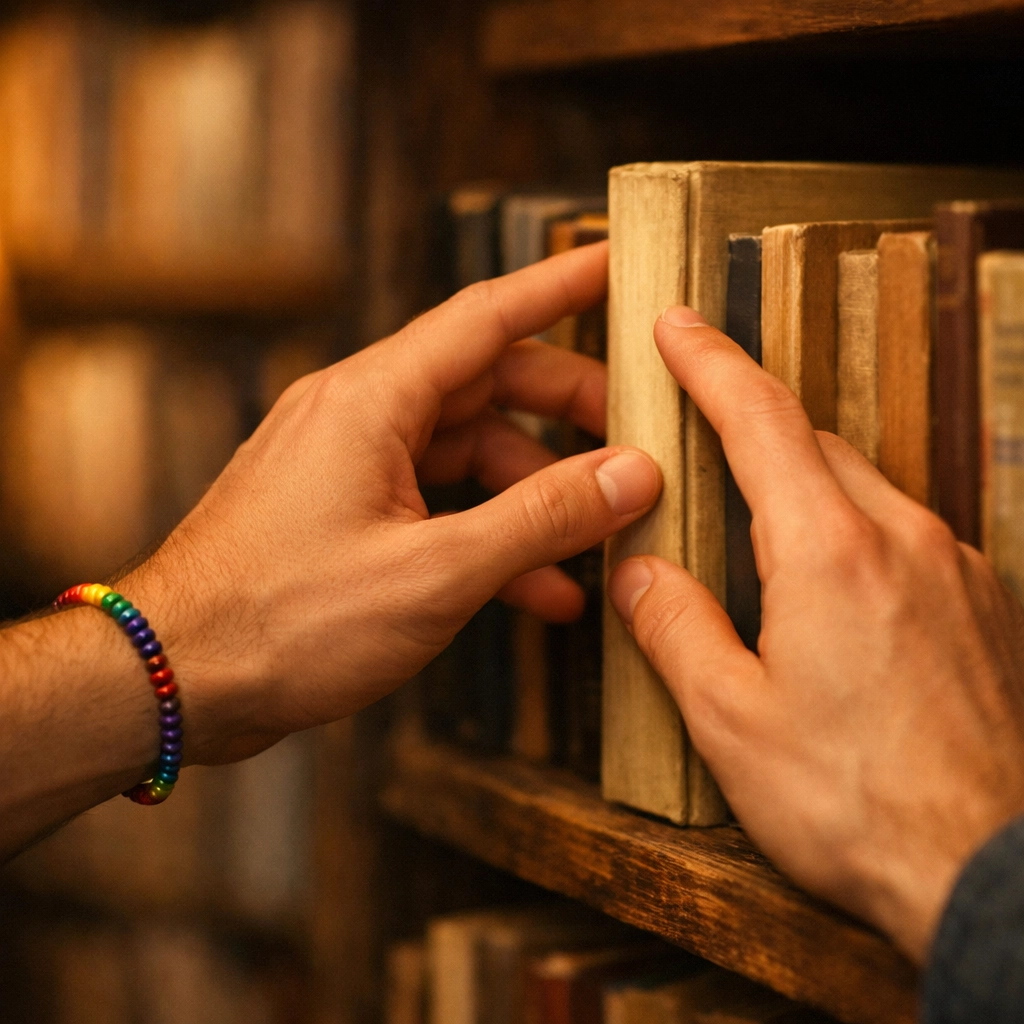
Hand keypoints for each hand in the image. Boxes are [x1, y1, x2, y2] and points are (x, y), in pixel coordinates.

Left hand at [126, 242, 659, 764]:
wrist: (174, 679)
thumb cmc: (284, 621)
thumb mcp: (434, 572)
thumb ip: (540, 518)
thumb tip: (629, 475)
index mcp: (372, 399)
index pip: (487, 316)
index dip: (560, 285)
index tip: (616, 261)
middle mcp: (357, 415)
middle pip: (486, 383)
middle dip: (568, 411)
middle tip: (636, 439)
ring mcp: (347, 463)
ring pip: (466, 448)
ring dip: (534, 490)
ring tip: (598, 535)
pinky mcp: (341, 512)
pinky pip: (435, 499)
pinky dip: (487, 531)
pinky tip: (538, 588)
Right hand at [608, 305, 1023, 964]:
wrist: (996, 875)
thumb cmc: (858, 805)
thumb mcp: (730, 720)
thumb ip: (673, 627)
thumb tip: (637, 569)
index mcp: (829, 551)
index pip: (762, 419)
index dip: (711, 362)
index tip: (678, 325)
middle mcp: (903, 538)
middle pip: (814, 444)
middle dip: (752, 423)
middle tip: (698, 428)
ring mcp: (955, 570)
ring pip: (862, 489)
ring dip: (802, 484)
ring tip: (752, 529)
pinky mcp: (983, 606)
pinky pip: (903, 535)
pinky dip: (850, 533)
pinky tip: (828, 593)